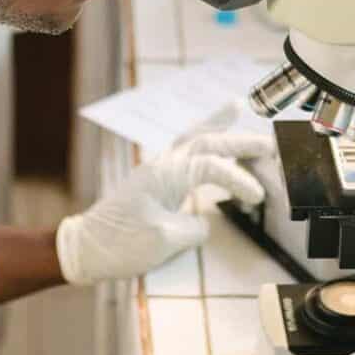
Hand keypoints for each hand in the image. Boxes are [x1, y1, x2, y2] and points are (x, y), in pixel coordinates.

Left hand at [55, 132, 273, 284]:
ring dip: (216, 125)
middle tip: (269, 141)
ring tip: (235, 105)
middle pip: (205, 140)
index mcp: (164, 175)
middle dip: (239, 140)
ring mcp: (157, 171)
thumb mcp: (162, 241)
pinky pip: (184, 152)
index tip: (258, 197)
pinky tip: (209, 139)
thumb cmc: (119, 244)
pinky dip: (201, 141)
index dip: (238, 179)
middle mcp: (161, 165)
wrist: (84, 248)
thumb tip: (203, 222)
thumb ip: (192, 228)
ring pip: (192, 138)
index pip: (211, 166)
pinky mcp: (154, 181)